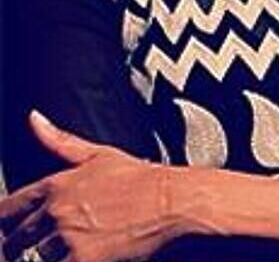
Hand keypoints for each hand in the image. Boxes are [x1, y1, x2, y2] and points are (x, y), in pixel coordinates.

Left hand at [0, 111, 183, 261]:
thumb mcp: (101, 154)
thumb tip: (33, 119)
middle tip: (43, 243)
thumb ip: (59, 140)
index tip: (10, 227)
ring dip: (52, 256)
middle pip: (16, 240)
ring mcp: (67, 237)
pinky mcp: (83, 259)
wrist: (175, 203)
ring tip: (76, 247)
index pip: (8, 209)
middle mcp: (56, 211)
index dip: (6, 221)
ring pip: (38, 258)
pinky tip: (89, 255)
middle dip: (24, 244)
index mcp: (56, 185)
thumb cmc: (145, 181)